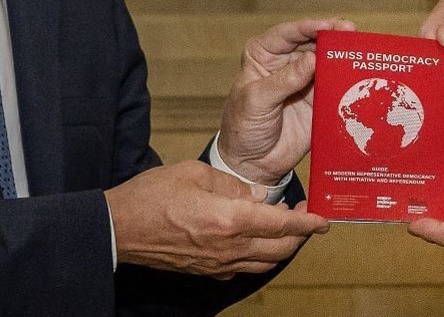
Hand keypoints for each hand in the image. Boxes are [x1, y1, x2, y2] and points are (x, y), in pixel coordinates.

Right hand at [105, 161, 329, 275]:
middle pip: (280, 249)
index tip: (324, 220)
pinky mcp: (206, 270)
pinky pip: (243, 268)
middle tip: (307, 220)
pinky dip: (258, 257)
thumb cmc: (152, 196)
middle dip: (300, 236)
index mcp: (229, 219)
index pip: (281, 225)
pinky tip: (254, 242)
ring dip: (281, 248)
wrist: (119, 229)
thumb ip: (232, 183)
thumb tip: (257, 194)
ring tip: (285, 229)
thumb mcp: (195, 173)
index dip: (307, 223)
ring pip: (264, 262)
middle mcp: (229, 247)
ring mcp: (218, 263)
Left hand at [219, 18, 354, 184]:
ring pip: (327, 61)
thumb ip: (284, 80)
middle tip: (351, 32)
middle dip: (332, 36)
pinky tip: (361, 74)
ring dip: (343, 55)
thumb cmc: (242, 127)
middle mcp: (286, 62)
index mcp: (264, 54)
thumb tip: (312, 58)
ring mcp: (304, 80)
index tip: (328, 26)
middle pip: (312, 42)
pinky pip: (336, 86)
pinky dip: (348, 80)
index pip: (288, 33)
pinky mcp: (319, 100)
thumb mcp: (256, 101)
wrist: (252, 163)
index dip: (309, 27)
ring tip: (361, 50)